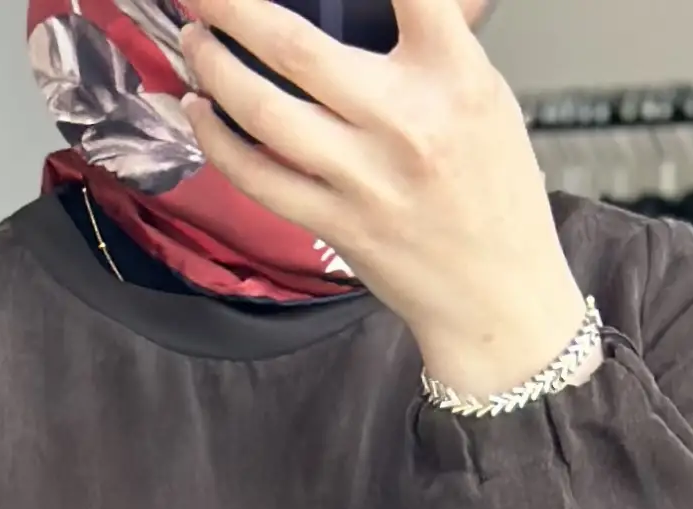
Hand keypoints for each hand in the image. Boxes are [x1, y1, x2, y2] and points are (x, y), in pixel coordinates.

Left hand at [175, 0, 585, 400]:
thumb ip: (435, 44)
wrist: (496, 296)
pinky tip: (198, 110)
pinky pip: (258, 177)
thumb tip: (378, 3)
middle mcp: (404, 124)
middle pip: (297, 48)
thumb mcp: (485, 96)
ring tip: (196, 37)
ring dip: (215, 68)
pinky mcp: (336, 225)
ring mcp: (364, 180)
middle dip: (233, 7)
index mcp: (455, 78)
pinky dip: (217, 140)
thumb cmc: (494, 191)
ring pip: (264, 112)